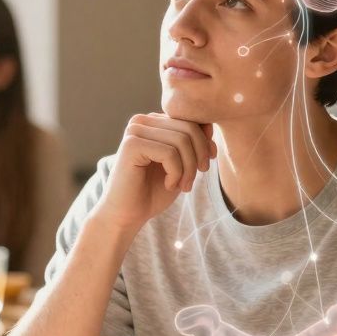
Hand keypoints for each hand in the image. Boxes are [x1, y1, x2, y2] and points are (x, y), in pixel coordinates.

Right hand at [94, 113, 215, 233]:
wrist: (127, 215)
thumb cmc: (153, 191)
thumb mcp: (182, 165)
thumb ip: (194, 144)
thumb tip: (210, 125)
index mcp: (154, 122)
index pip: (191, 120)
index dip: (204, 144)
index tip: (204, 167)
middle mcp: (143, 121)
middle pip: (189, 128)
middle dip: (199, 157)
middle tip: (192, 181)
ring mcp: (135, 131)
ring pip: (181, 141)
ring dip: (189, 169)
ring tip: (183, 186)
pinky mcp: (131, 145)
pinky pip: (169, 153)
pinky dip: (176, 173)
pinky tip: (169, 185)